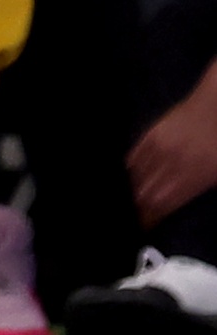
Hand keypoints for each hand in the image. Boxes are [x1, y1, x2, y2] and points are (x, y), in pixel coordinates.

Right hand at [128, 69, 216, 225]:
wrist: (215, 106)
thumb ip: (195, 189)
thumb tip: (173, 203)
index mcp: (191, 178)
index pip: (160, 206)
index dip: (148, 219)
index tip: (141, 228)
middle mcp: (169, 165)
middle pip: (144, 194)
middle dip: (136, 209)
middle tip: (131, 219)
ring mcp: (156, 149)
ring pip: (135, 177)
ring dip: (129, 191)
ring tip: (125, 202)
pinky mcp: (149, 135)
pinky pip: (132, 158)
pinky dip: (128, 172)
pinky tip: (126, 179)